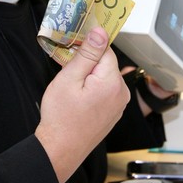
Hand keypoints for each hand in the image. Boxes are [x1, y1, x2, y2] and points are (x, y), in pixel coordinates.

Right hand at [35, 28, 129, 182]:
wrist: (61, 150)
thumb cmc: (61, 118)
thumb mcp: (69, 78)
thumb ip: (87, 54)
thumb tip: (100, 32)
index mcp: (112, 81)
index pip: (105, 50)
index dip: (87, 49)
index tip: (73, 54)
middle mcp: (122, 92)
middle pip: (106, 64)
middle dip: (88, 65)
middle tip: (69, 76)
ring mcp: (119, 104)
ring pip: (105, 77)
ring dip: (90, 78)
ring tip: (73, 92)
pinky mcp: (114, 112)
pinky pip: (105, 91)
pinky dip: (93, 91)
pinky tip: (79, 102)